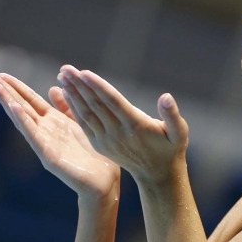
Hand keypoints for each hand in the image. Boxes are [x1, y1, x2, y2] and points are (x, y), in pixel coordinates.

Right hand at [0, 72, 120, 202]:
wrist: (103, 180)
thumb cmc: (93, 155)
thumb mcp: (79, 124)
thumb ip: (66, 107)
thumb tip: (53, 88)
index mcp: (54, 122)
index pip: (31, 100)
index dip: (17, 87)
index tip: (1, 74)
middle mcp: (47, 131)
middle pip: (23, 107)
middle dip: (7, 92)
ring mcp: (45, 143)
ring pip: (24, 120)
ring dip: (10, 103)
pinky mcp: (48, 155)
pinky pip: (34, 136)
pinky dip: (24, 121)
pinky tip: (14, 108)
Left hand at [56, 65, 188, 183]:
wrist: (157, 173)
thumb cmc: (171, 148)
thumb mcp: (179, 132)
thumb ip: (172, 115)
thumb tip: (166, 97)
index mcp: (135, 126)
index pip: (113, 102)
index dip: (98, 86)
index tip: (83, 72)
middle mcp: (117, 133)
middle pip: (95, 105)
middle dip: (79, 86)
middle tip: (65, 68)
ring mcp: (107, 140)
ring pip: (86, 114)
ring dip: (72, 95)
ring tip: (62, 76)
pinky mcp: (100, 144)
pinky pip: (85, 124)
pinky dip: (74, 109)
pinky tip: (66, 95)